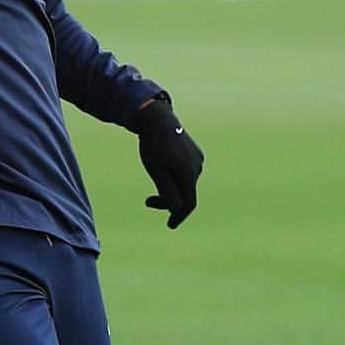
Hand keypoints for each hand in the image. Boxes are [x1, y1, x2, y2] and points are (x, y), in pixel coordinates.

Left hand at [133, 99, 203, 228]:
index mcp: (188, 175)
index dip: (179, 216)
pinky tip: (162, 168)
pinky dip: (174, 177)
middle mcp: (197, 168)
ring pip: (185, 183)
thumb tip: (177, 210)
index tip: (170, 225)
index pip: (188, 204)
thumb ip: (167, 192)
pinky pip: (185, 172)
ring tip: (153, 178)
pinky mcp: (194, 153)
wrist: (157, 119)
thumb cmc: (153, 146)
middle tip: (147, 201)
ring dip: (170, 188)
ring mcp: (197, 159)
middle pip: (185, 194)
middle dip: (168, 201)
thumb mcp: (156, 172)